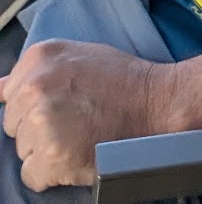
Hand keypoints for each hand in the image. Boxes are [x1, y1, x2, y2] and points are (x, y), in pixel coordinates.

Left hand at [0, 41, 160, 190]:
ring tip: (79, 136)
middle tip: (73, 121)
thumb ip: (38, 71)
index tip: (59, 105)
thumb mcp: (79, 56)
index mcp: (40, 58)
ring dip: (45, 149)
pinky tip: (76, 154)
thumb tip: (0, 89)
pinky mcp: (51, 155)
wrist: (157, 103)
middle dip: (37, 128)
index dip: (34, 104)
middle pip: (13, 124)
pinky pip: (31, 175)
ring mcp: (42, 122)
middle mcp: (36, 86)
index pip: (9, 95)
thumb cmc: (123, 80)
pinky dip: (52, 172)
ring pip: (22, 150)